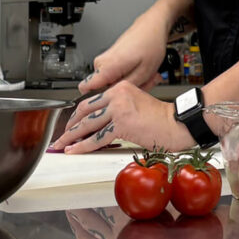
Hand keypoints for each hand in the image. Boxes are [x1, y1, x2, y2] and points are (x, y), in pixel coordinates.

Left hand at [49, 80, 193, 152]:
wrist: (177, 123)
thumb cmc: (161, 117)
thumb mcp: (136, 103)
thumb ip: (119, 107)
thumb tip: (101, 123)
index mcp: (120, 88)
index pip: (92, 101)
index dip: (78, 114)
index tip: (71, 123)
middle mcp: (117, 95)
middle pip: (85, 110)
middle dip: (70, 125)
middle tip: (62, 135)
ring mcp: (118, 109)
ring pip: (88, 125)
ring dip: (72, 136)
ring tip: (62, 144)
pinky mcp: (122, 124)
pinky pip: (97, 138)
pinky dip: (83, 146)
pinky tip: (74, 150)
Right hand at [78, 6, 170, 94]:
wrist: (151, 26)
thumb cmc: (150, 44)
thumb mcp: (145, 72)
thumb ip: (126, 88)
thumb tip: (114, 98)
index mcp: (107, 66)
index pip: (85, 88)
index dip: (95, 100)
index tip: (108, 103)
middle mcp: (101, 62)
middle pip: (103, 89)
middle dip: (121, 92)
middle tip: (141, 84)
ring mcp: (104, 60)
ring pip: (111, 83)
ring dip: (128, 84)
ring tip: (144, 76)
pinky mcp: (109, 60)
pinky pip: (114, 76)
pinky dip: (129, 76)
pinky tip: (141, 71)